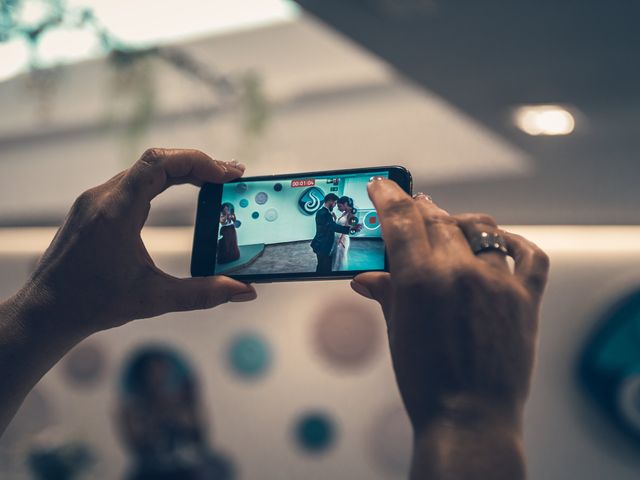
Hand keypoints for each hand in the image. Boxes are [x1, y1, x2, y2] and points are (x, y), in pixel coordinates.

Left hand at [12, 148, 256, 341]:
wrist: (46, 311)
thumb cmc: (93, 304)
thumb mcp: (155, 299)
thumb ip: (204, 294)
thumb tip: (244, 292)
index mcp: (115, 213)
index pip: (159, 164)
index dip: (198, 161)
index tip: (227, 174)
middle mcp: (103, 198)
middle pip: (156, 162)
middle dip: (198, 164)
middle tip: (232, 176)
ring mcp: (96, 201)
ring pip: (145, 170)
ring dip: (181, 171)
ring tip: (214, 182)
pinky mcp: (94, 208)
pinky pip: (134, 182)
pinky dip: (163, 181)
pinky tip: (182, 193)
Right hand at [351, 180, 548, 477]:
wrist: (469, 419)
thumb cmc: (426, 382)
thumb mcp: (397, 332)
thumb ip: (386, 294)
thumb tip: (366, 277)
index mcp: (420, 279)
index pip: (401, 219)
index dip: (388, 195)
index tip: (382, 185)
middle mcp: (460, 272)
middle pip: (438, 219)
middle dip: (420, 209)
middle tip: (412, 207)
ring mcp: (497, 283)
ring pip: (479, 229)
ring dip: (459, 222)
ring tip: (449, 225)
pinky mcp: (525, 299)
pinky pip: (529, 255)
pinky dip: (515, 243)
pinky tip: (500, 242)